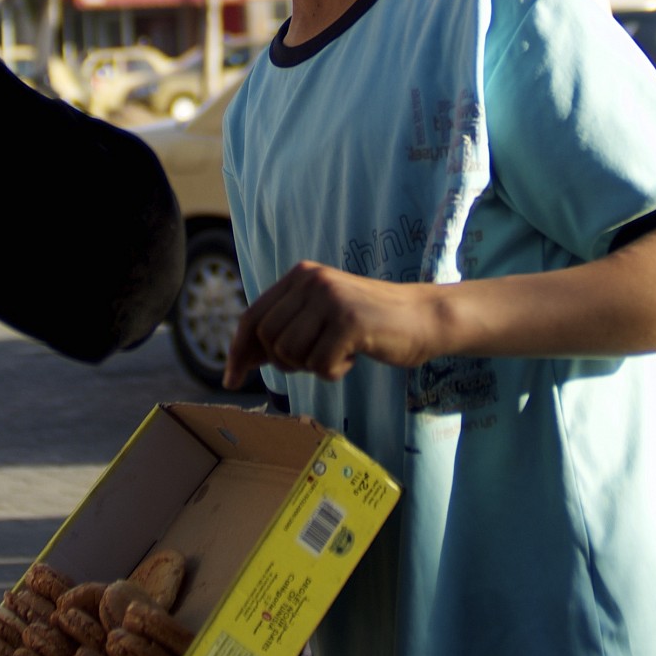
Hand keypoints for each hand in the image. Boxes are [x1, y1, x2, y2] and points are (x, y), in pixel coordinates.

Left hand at [225, 260, 447, 386]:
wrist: (425, 318)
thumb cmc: (371, 324)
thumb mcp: (320, 316)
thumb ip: (285, 328)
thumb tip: (240, 357)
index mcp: (300, 276)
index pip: (252, 316)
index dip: (238, 351)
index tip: (231, 379)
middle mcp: (311, 281)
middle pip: (267, 339)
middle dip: (285, 362)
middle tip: (316, 360)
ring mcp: (330, 299)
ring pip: (289, 353)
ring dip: (312, 366)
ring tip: (339, 353)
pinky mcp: (349, 322)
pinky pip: (319, 365)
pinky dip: (334, 372)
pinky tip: (354, 357)